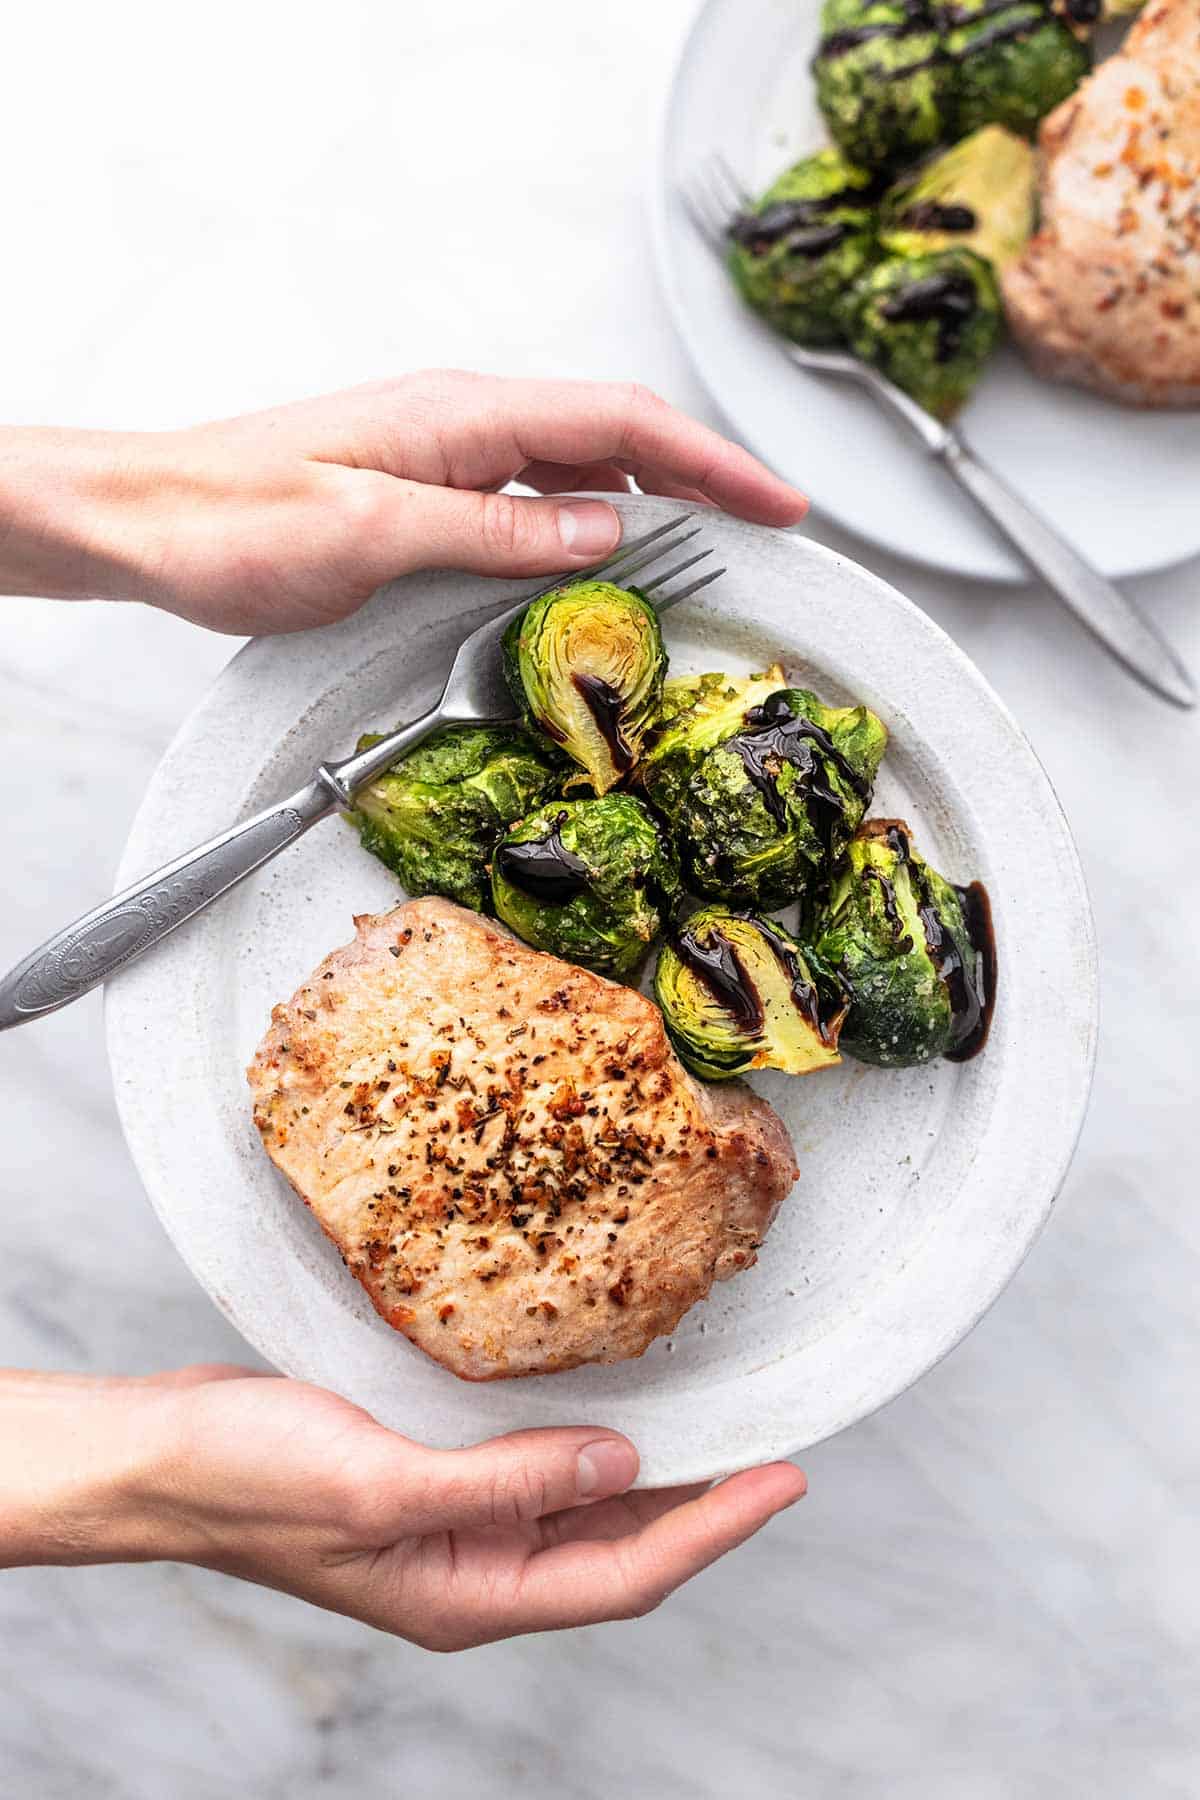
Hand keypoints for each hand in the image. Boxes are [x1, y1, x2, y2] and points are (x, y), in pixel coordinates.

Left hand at [0, 371, 806, 633]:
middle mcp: (461, 421)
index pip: (621, 421)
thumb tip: (604, 529)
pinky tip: (602, 548)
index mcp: (461, 417)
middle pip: (614, 431)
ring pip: (576, 459)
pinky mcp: (423, 484)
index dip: (712, 461)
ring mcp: (443, 449)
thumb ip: (496, 532)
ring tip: (713, 540)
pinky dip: (587, 513)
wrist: (146, 520)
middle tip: (770, 524)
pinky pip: (530, 489)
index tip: (779, 499)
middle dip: (703, 473)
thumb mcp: (373, 535)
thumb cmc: (234, 522)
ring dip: (651, 492)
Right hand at [1, 1365, 804, 1648]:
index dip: (716, 1527)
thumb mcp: (378, 1484)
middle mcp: (474, 1566)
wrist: (162, 1455)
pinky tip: (606, 1398)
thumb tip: (621, 1470)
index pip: (627, 1573)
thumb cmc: (248, 1480)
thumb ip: (502, 1485)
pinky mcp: (431, 1472)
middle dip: (706, 1503)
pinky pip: (534, 1462)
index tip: (786, 1477)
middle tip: (778, 1446)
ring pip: (584, 1506)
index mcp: (469, 1593)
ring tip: (721, 1424)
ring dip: (653, 1471)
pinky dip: (584, 1437)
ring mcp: (452, 1522)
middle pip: (619, 1547)